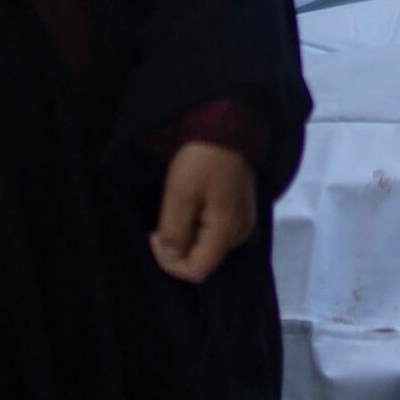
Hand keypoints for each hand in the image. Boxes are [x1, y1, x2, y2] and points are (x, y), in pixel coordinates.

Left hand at [152, 141, 259, 281]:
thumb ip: (174, 232)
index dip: (169, 262)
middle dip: (178, 247)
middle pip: (203, 261)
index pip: (196, 272)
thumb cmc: (201, 159)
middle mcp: (241, 234)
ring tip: (179, 208)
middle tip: (165, 218)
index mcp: (227, 233)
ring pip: (209, 247)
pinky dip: (200, 227)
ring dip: (188, 236)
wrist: (226, 127)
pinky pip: (217, 233)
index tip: (154, 234)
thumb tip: (170, 258)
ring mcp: (244, 223)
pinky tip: (193, 206)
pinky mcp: (243, 211)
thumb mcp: (180, 195)